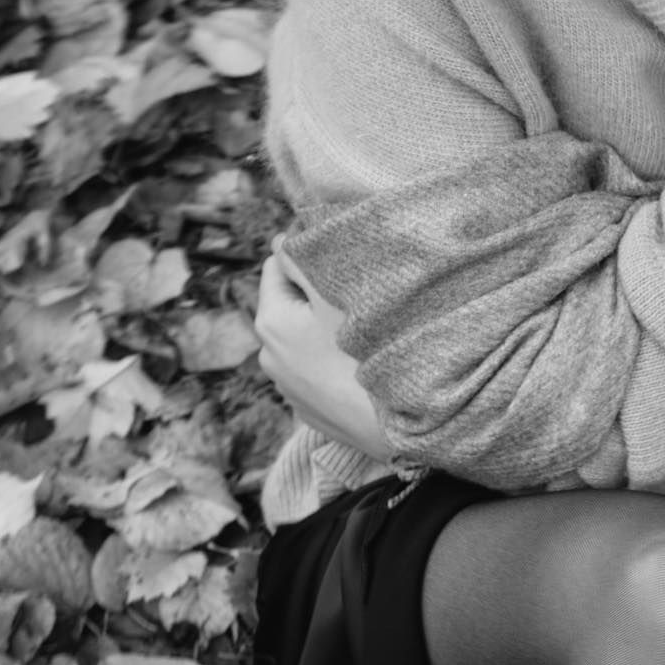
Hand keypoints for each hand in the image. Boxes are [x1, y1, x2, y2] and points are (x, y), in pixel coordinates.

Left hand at [253, 244, 393, 462]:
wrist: (395, 425)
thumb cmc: (365, 352)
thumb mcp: (334, 293)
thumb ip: (302, 259)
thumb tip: (282, 239)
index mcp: (270, 322)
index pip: (276, 265)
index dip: (307, 253)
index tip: (340, 256)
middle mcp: (269, 356)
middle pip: (289, 303)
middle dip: (315, 292)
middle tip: (356, 291)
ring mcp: (288, 388)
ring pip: (303, 337)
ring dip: (322, 327)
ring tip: (362, 328)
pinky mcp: (309, 409)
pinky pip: (315, 368)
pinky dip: (330, 359)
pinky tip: (359, 363)